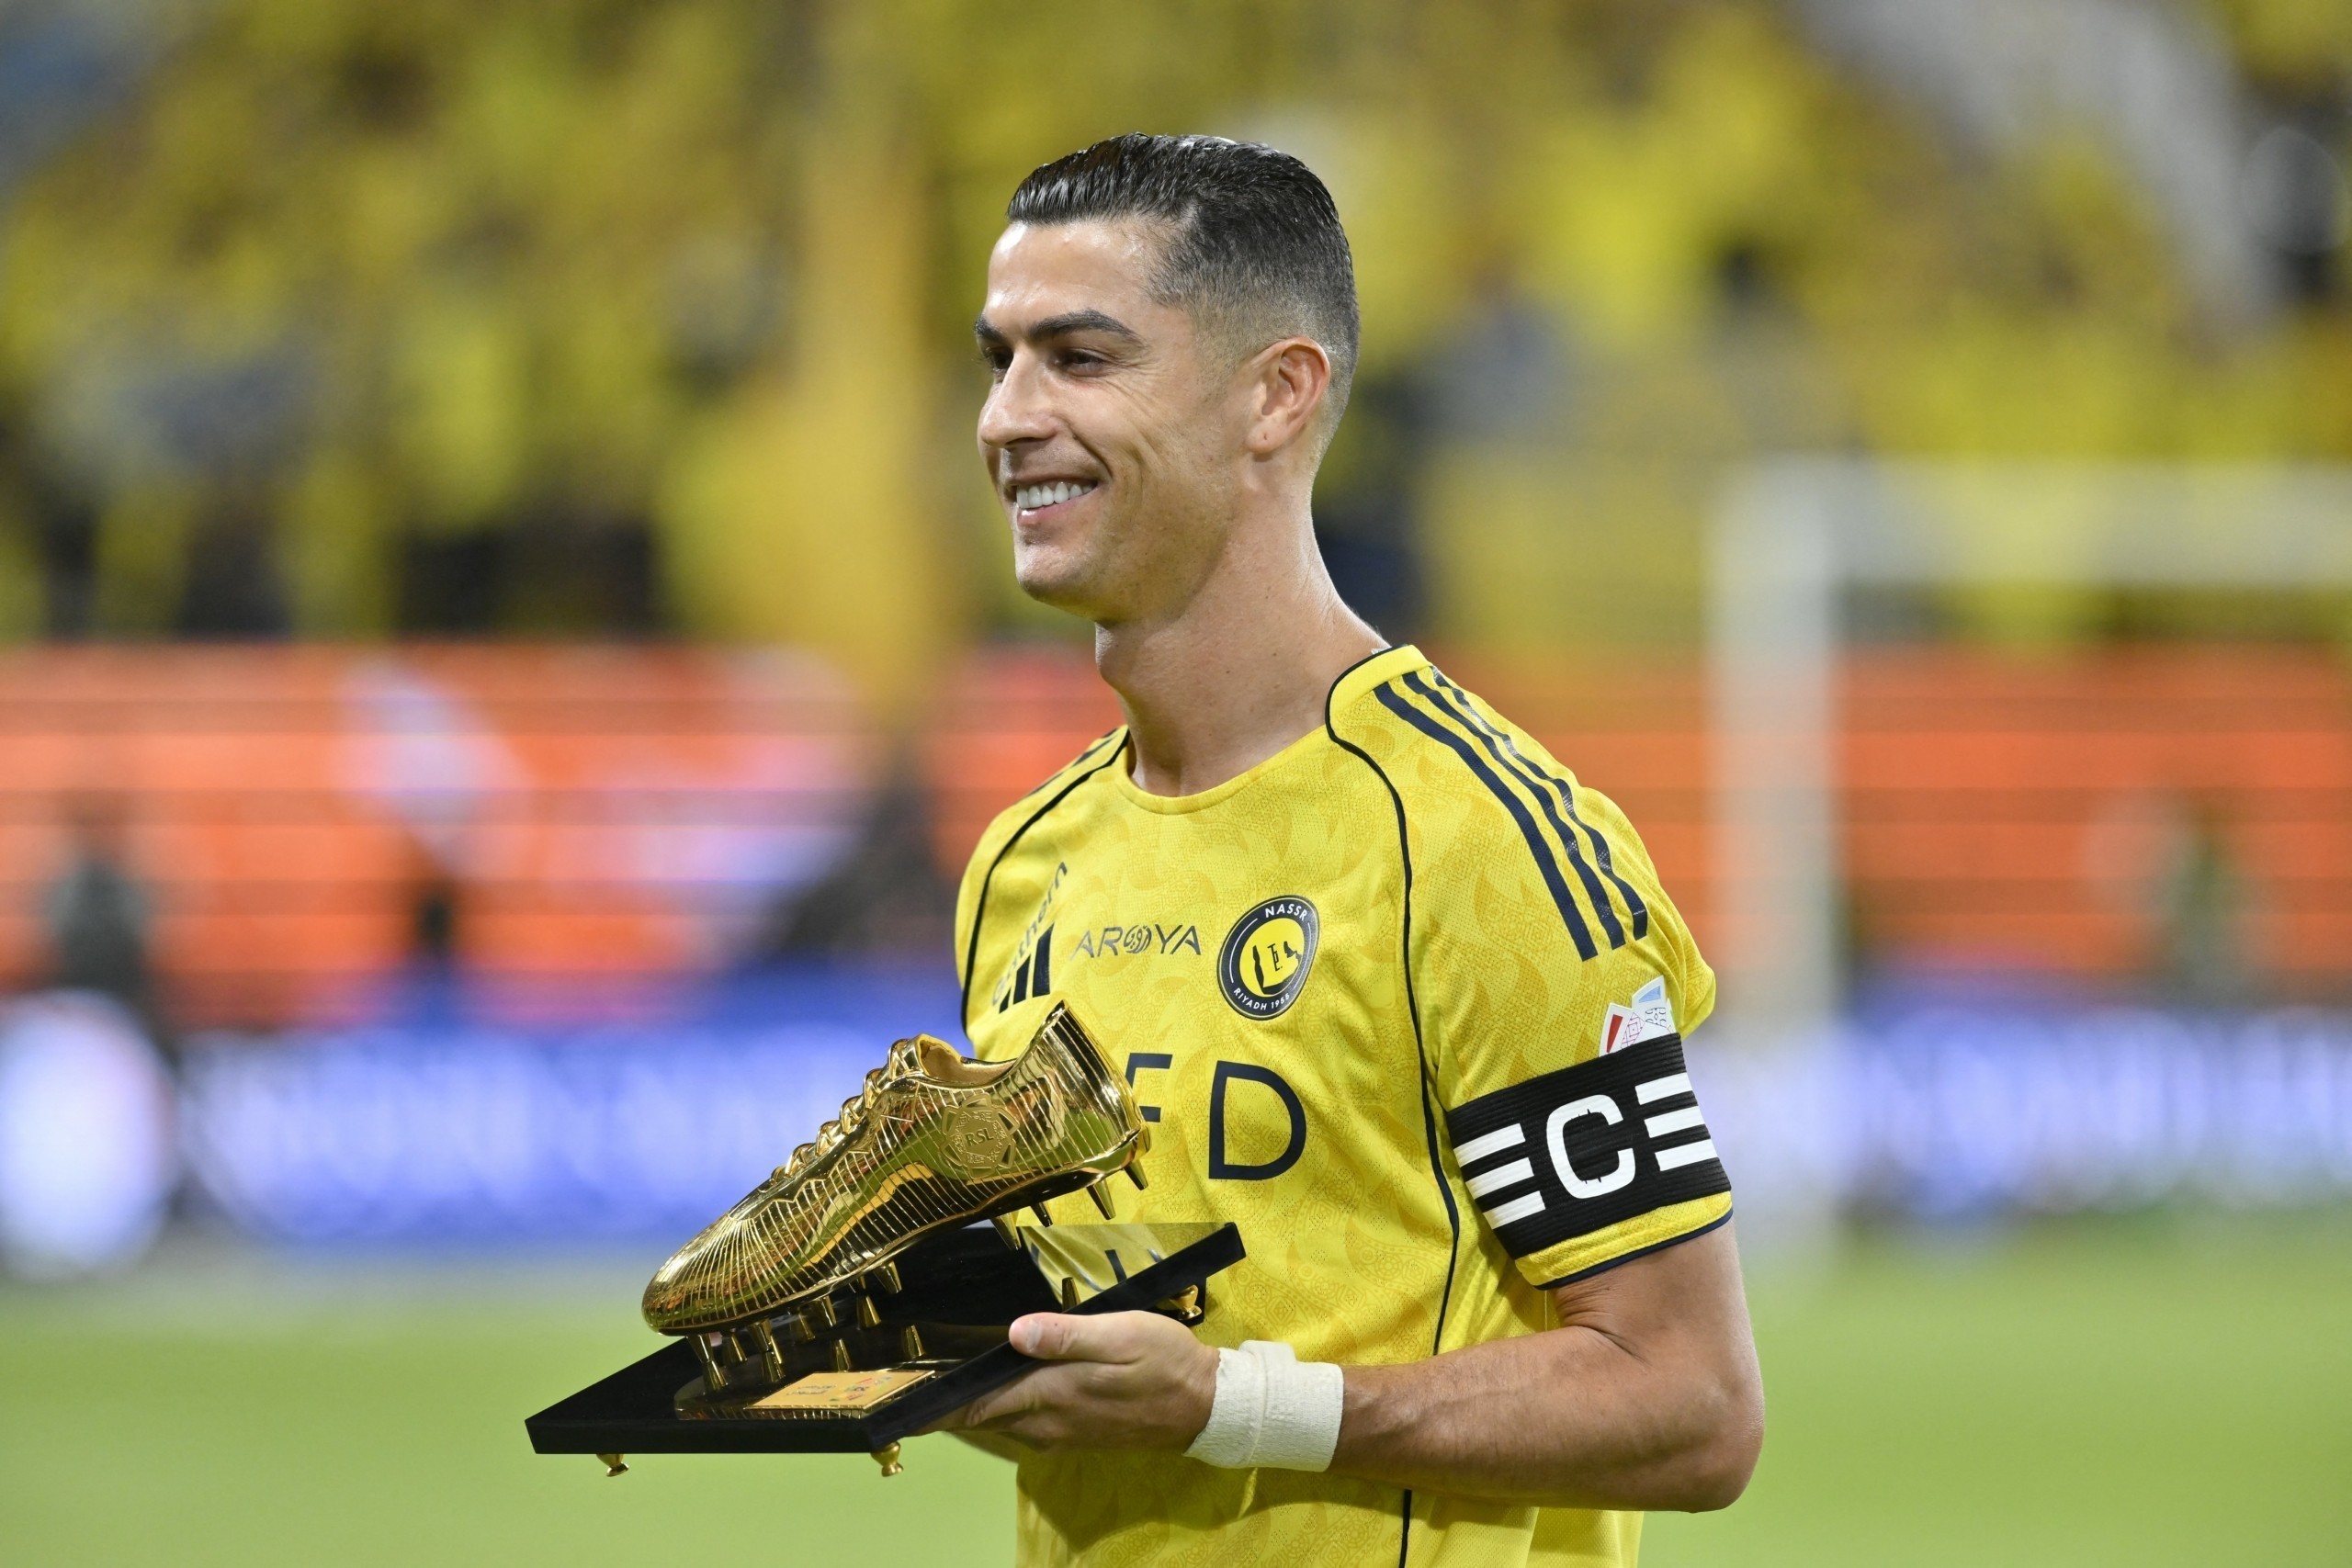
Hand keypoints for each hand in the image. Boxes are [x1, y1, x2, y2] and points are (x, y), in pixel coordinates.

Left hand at [936, 1309, 1219, 1451]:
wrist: (1204, 1406)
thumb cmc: (1163, 1362)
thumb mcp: (1120, 1334)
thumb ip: (1065, 1335)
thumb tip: (1015, 1332)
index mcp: (1051, 1395)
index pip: (975, 1406)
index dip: (933, 1405)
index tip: (896, 1399)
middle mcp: (1046, 1422)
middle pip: (980, 1415)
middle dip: (945, 1400)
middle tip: (908, 1373)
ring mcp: (1058, 1432)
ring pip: (999, 1419)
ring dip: (971, 1403)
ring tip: (942, 1373)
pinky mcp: (1071, 1432)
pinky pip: (1021, 1421)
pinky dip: (999, 1405)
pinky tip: (996, 1382)